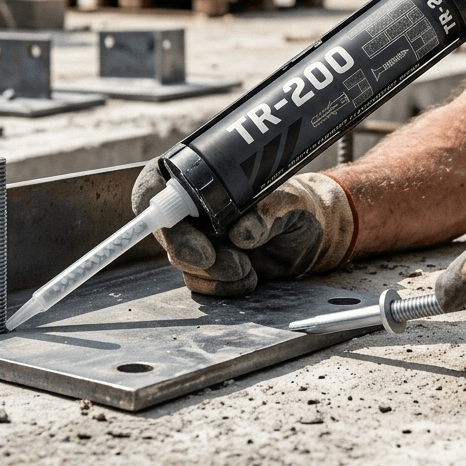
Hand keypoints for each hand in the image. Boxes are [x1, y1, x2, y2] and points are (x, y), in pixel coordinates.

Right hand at [132, 162, 356, 295]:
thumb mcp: (289, 201)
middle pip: (165, 232)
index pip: (153, 188)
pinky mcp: (211, 268)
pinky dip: (221, 287)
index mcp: (199, 178)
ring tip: (247, 269)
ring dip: (210, 273)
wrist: (312, 233)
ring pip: (183, 262)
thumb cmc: (297, 204)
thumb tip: (243, 233)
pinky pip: (201, 283)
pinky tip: (248, 279)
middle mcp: (193, 211)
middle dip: (186, 249)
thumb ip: (268, 212)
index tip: (176, 229)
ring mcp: (199, 240)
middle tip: (212, 258)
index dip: (153, 208)